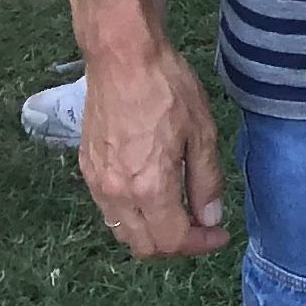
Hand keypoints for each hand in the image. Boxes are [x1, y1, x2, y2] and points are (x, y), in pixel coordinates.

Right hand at [78, 45, 229, 257]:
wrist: (122, 59)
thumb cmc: (168, 88)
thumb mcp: (202, 132)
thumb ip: (206, 181)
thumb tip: (210, 218)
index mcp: (149, 187)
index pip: (173, 240)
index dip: (200, 244)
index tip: (220, 234)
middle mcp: (116, 194)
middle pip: (144, 246)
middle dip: (176, 245)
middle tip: (202, 227)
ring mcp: (96, 183)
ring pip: (123, 232)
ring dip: (152, 233)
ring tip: (180, 212)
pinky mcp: (86, 169)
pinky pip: (108, 210)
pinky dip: (132, 216)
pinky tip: (153, 195)